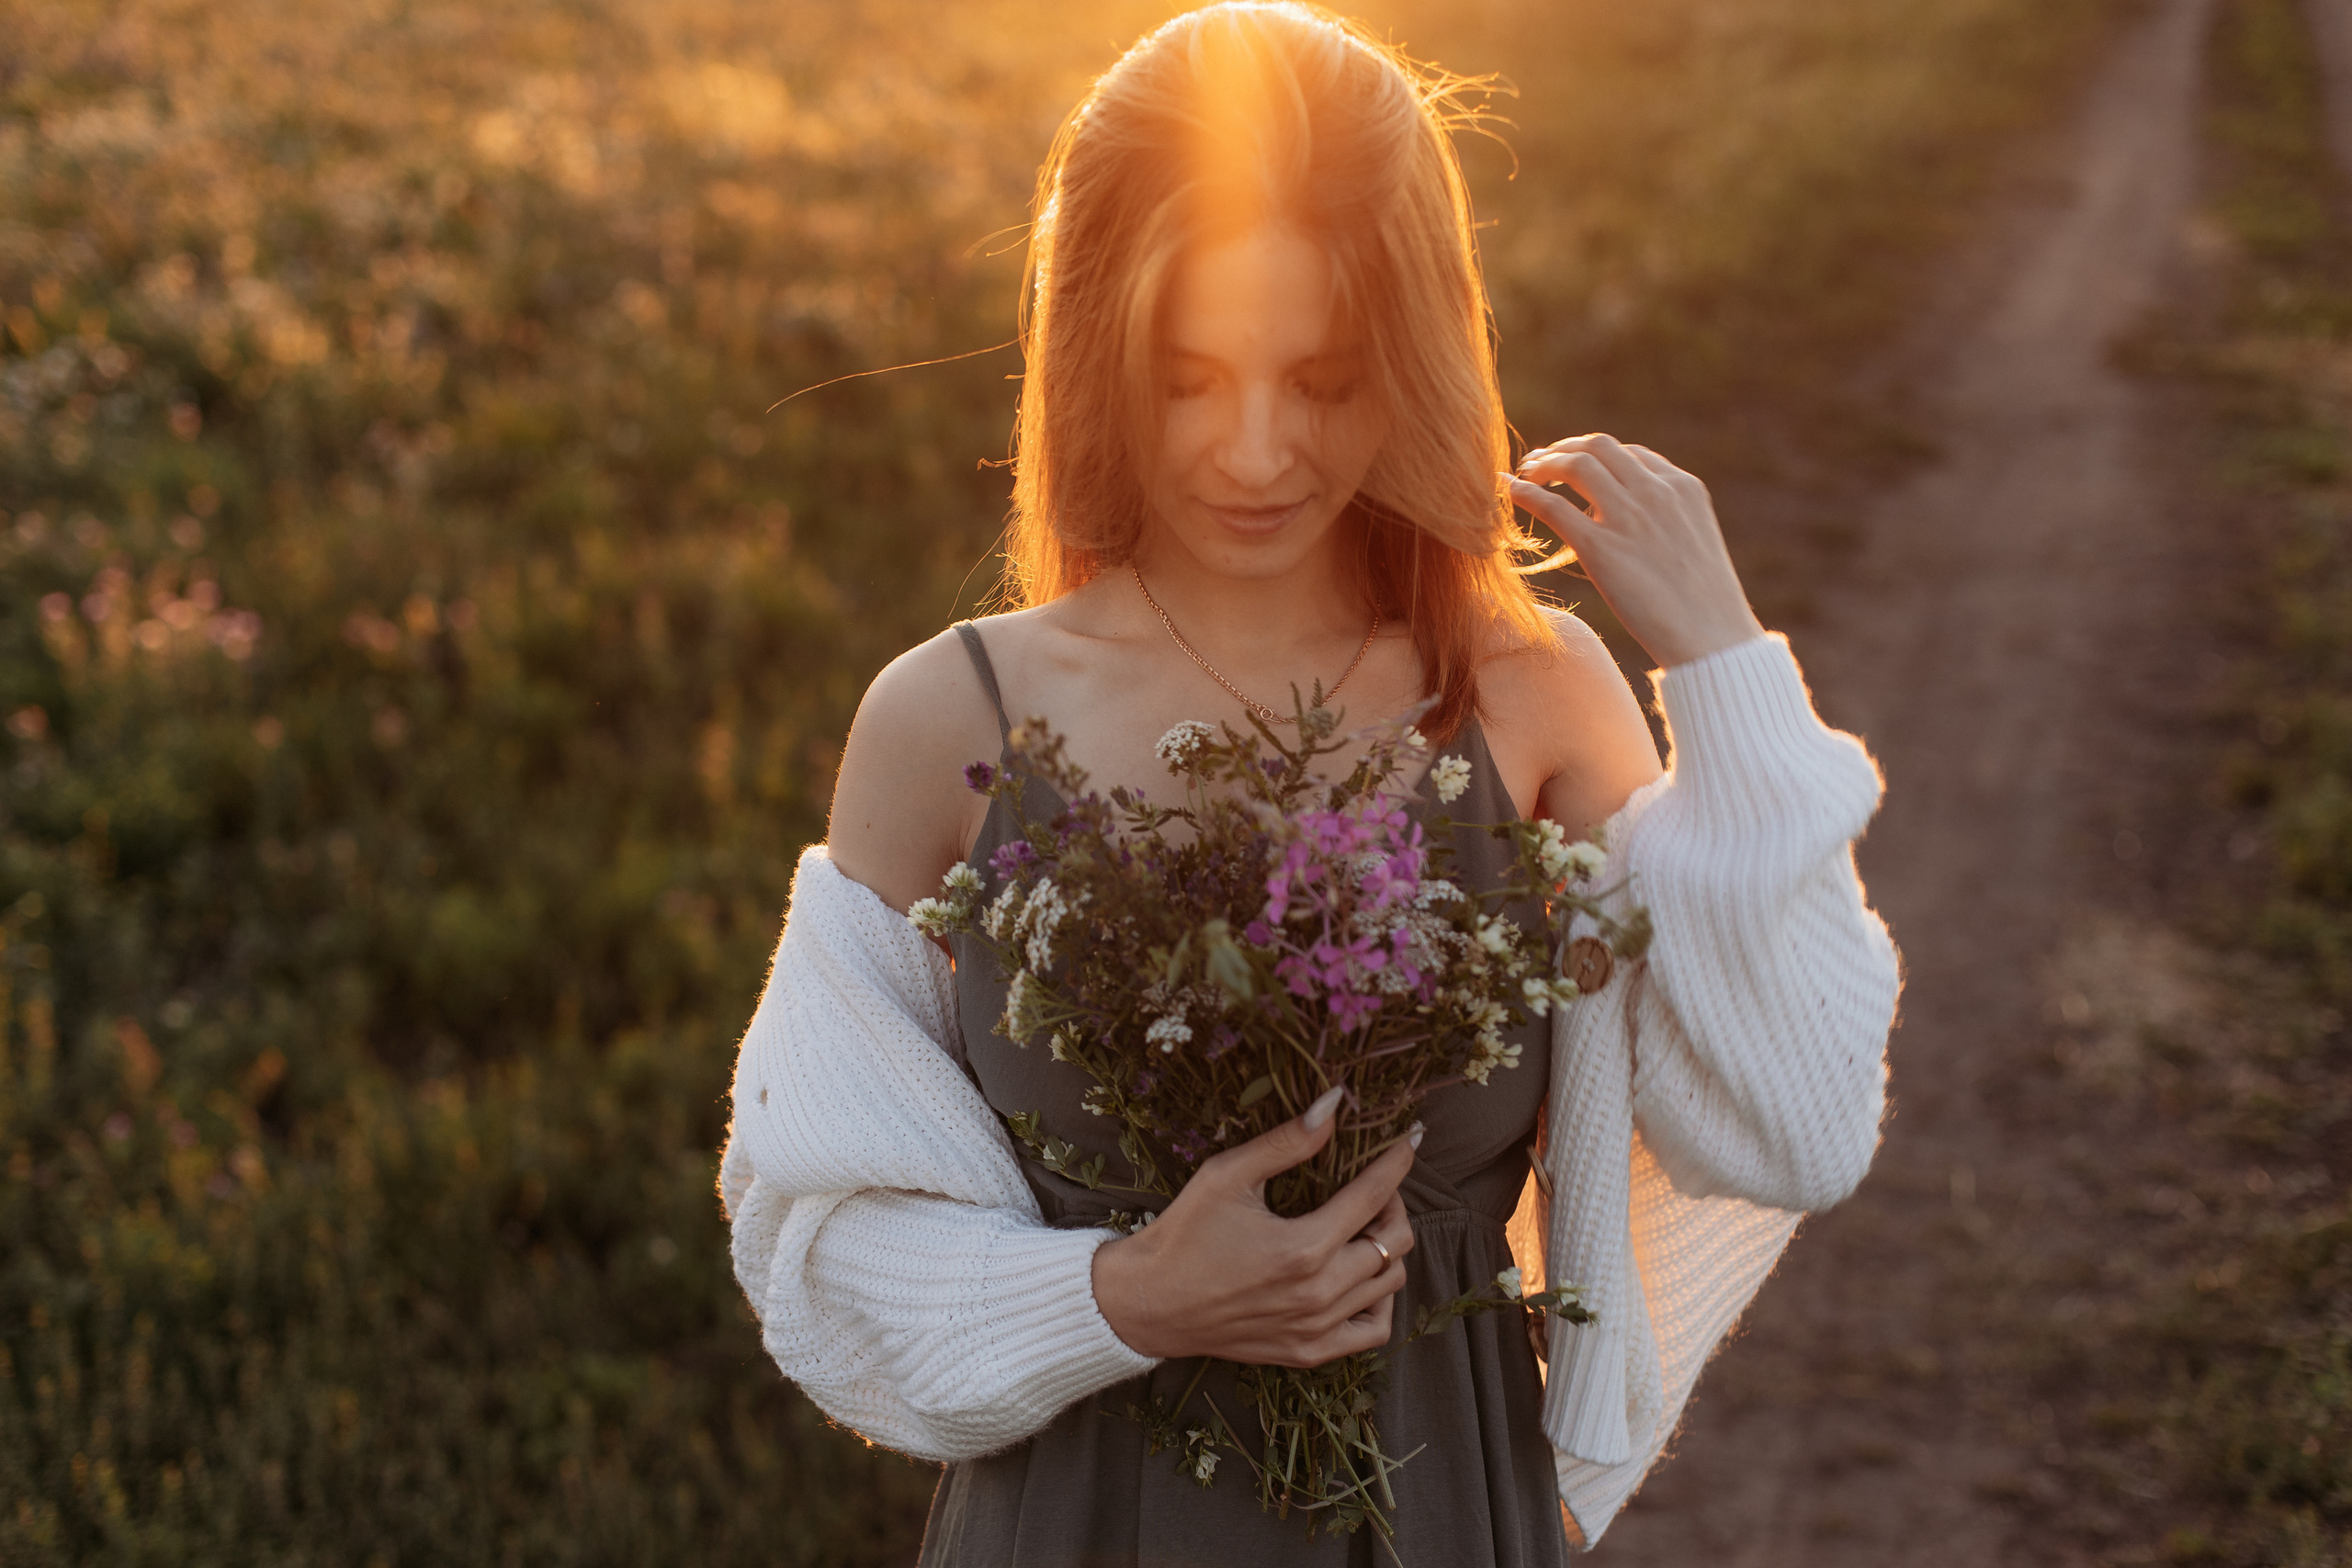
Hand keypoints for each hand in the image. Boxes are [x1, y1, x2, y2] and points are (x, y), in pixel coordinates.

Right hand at [1091, 1086, 1420, 1366]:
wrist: (1150, 1304)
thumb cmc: (1184, 1234)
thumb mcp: (1228, 1175)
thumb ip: (1286, 1141)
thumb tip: (1334, 1103)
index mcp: (1302, 1248)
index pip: (1374, 1196)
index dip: (1397, 1162)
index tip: (1410, 1140)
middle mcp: (1318, 1293)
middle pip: (1395, 1241)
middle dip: (1394, 1203)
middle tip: (1373, 1185)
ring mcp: (1317, 1329)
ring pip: (1391, 1282)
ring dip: (1388, 1247)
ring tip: (1364, 1225)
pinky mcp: (1309, 1352)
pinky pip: (1373, 1329)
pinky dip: (1380, 1299)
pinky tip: (1360, 1275)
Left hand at [1507, 434, 1765, 668]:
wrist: (1711, 636)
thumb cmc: (1705, 605)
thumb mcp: (1695, 543)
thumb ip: (1667, 520)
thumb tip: (1632, 525)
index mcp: (1682, 487)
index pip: (1630, 454)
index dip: (1596, 455)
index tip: (1575, 465)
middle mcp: (1655, 491)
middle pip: (1599, 446)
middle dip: (1565, 449)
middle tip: (1541, 463)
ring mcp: (1627, 516)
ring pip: (1575, 465)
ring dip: (1543, 464)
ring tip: (1525, 475)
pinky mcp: (1600, 547)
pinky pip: (1552, 507)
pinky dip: (1525, 493)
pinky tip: (1509, 490)